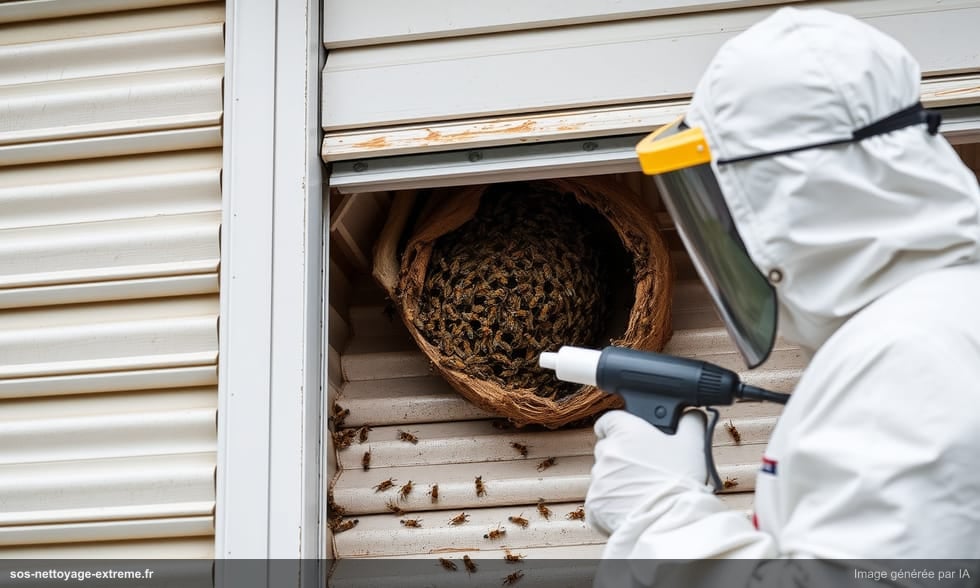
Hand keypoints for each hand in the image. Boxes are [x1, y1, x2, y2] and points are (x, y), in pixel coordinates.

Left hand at [585, 410, 707, 535]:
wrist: (668, 522)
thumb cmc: (679, 482)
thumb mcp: (694, 445)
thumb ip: (690, 422)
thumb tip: (690, 414)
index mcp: (625, 431)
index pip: (609, 420)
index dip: (620, 428)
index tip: (630, 437)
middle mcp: (606, 451)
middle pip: (607, 448)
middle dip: (622, 456)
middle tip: (645, 468)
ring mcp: (598, 478)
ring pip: (604, 475)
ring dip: (618, 481)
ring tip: (643, 492)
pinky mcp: (594, 503)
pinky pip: (601, 500)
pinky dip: (613, 504)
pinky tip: (634, 508)